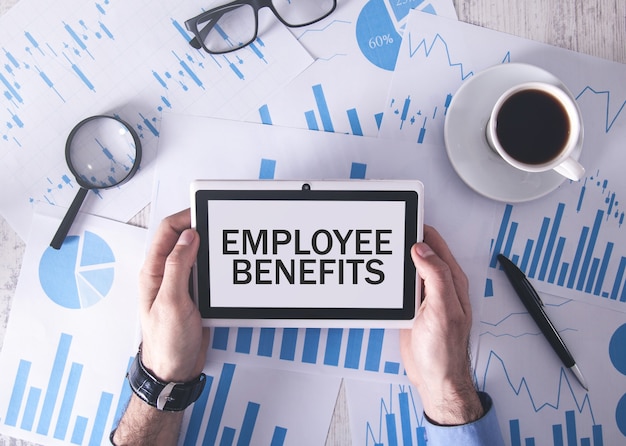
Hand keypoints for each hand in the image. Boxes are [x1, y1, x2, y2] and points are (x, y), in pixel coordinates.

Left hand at [138, 209, 209, 381]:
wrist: (174, 370)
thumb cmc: (166, 343)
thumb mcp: (172, 302)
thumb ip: (178, 267)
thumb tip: (187, 237)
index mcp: (153, 272)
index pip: (167, 232)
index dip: (185, 217)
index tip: (205, 213)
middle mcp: (164, 274)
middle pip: (181, 238)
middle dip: (200, 226)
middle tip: (219, 224)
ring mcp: (179, 283)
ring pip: (194, 253)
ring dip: (208, 245)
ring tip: (223, 241)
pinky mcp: (192, 294)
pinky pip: (203, 271)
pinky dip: (214, 264)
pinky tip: (223, 266)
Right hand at [400, 225, 482, 424]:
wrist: (434, 378)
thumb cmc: (445, 350)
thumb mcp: (444, 309)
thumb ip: (436, 276)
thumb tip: (423, 249)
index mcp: (452, 281)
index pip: (436, 245)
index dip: (421, 229)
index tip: (405, 219)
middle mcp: (439, 285)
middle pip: (421, 252)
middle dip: (406, 239)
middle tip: (387, 229)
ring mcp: (425, 296)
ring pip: (409, 267)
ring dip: (397, 258)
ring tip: (381, 246)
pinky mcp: (411, 307)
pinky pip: (400, 285)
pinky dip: (391, 276)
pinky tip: (382, 274)